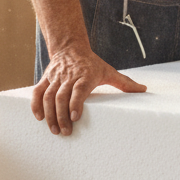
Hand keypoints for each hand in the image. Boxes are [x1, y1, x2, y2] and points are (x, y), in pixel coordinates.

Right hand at [31, 45, 146, 134]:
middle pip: (61, 97)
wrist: (71, 47)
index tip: (76, 117)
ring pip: (48, 96)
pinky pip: (37, 92)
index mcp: (85, 76)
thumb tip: (144, 90)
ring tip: (54, 130)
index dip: (76, 103)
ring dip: (50, 115)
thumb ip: (125, 83)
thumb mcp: (109, 71)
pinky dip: (35, 105)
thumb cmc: (92, 64)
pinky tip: (38, 118)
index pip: (79, 89)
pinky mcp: (45, 79)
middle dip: (61, 116)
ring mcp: (55, 78)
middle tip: (65, 132)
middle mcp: (69, 77)